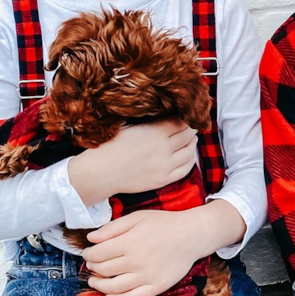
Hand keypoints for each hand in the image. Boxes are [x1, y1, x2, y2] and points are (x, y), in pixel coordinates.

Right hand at [69, 120, 197, 204]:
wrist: (102, 172)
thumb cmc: (111, 146)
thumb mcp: (131, 126)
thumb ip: (151, 123)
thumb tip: (165, 116)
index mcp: (156, 132)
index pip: (180, 122)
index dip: (185, 118)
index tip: (186, 116)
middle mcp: (164, 148)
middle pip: (187, 136)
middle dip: (190, 130)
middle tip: (191, 127)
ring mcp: (165, 165)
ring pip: (189, 152)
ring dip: (192, 144)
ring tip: (192, 139)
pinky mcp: (163, 179)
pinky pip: (185, 170)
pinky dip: (190, 161)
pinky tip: (190, 156)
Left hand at [82, 210, 202, 295]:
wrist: (192, 235)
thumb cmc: (164, 223)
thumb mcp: (137, 217)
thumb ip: (113, 227)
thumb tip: (91, 239)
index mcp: (129, 242)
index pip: (98, 254)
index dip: (88, 255)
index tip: (88, 253)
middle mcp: (136, 261)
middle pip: (104, 270)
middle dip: (93, 268)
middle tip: (92, 266)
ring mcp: (147, 276)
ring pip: (114, 287)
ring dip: (99, 286)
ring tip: (94, 282)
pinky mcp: (157, 286)